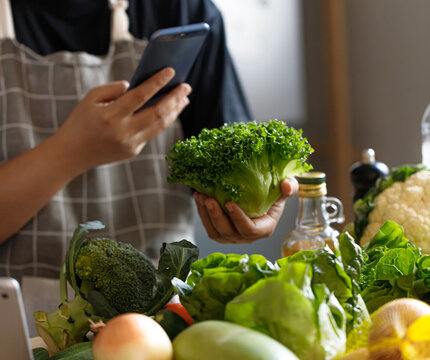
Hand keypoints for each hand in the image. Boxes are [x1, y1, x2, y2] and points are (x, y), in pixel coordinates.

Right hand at [53, 67, 190, 173]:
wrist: (71, 154)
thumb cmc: (81, 121)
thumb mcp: (90, 98)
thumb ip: (114, 89)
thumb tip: (137, 86)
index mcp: (110, 115)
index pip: (140, 96)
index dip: (157, 83)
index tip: (171, 71)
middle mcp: (123, 132)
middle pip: (157, 113)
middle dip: (175, 98)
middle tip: (186, 86)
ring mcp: (130, 145)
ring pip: (160, 126)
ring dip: (174, 111)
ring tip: (183, 99)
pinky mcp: (133, 152)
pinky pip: (151, 134)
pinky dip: (161, 121)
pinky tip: (168, 111)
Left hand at [194, 178, 298, 243]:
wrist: (258, 193)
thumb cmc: (273, 192)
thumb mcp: (284, 188)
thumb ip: (289, 187)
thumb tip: (286, 186)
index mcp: (264, 228)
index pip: (250, 229)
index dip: (239, 219)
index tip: (229, 203)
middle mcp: (247, 236)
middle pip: (229, 233)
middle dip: (217, 216)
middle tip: (209, 199)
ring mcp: (233, 236)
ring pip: (216, 232)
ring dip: (206, 215)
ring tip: (201, 196)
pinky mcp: (221, 233)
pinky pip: (209, 227)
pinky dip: (202, 213)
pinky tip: (199, 198)